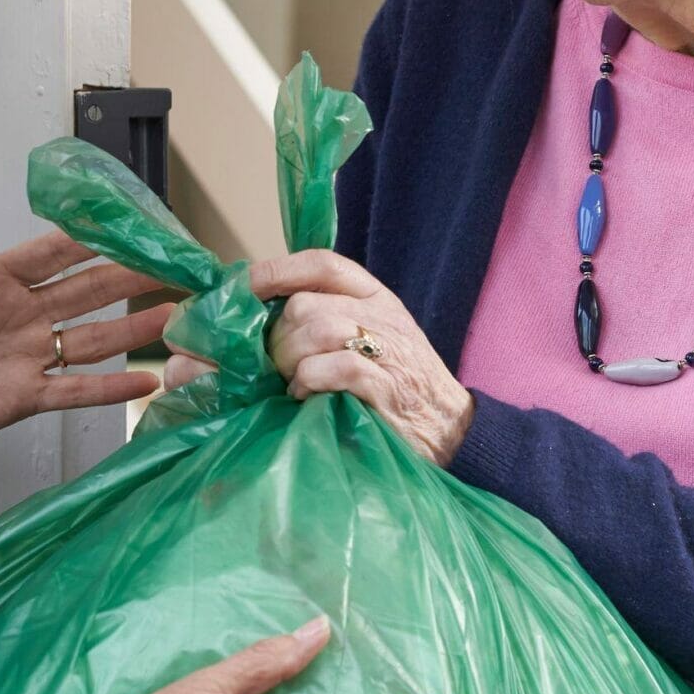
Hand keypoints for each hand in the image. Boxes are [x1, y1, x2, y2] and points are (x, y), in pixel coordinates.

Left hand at [0, 211, 171, 470]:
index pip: (52, 254)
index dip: (91, 238)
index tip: (131, 222)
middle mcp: (19, 315)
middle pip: (85, 291)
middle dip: (128, 276)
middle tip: (172, 265)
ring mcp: (25, 357)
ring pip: (90, 337)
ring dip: (131, 327)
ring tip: (173, 315)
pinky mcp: (23, 398)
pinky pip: (74, 390)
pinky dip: (110, 388)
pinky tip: (144, 381)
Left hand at [245, 251, 474, 465]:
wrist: (450, 429)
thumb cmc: (396, 386)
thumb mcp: (367, 340)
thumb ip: (323, 321)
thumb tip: (255, 322)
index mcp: (374, 296)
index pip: (322, 263)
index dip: (277, 270)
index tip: (243, 287)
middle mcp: (382, 314)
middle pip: (306, 304)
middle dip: (278, 338)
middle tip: (276, 367)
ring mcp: (387, 349)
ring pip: (317, 329)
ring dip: (290, 362)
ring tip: (292, 384)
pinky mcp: (386, 386)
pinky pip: (333, 367)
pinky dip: (309, 381)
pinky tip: (306, 396)